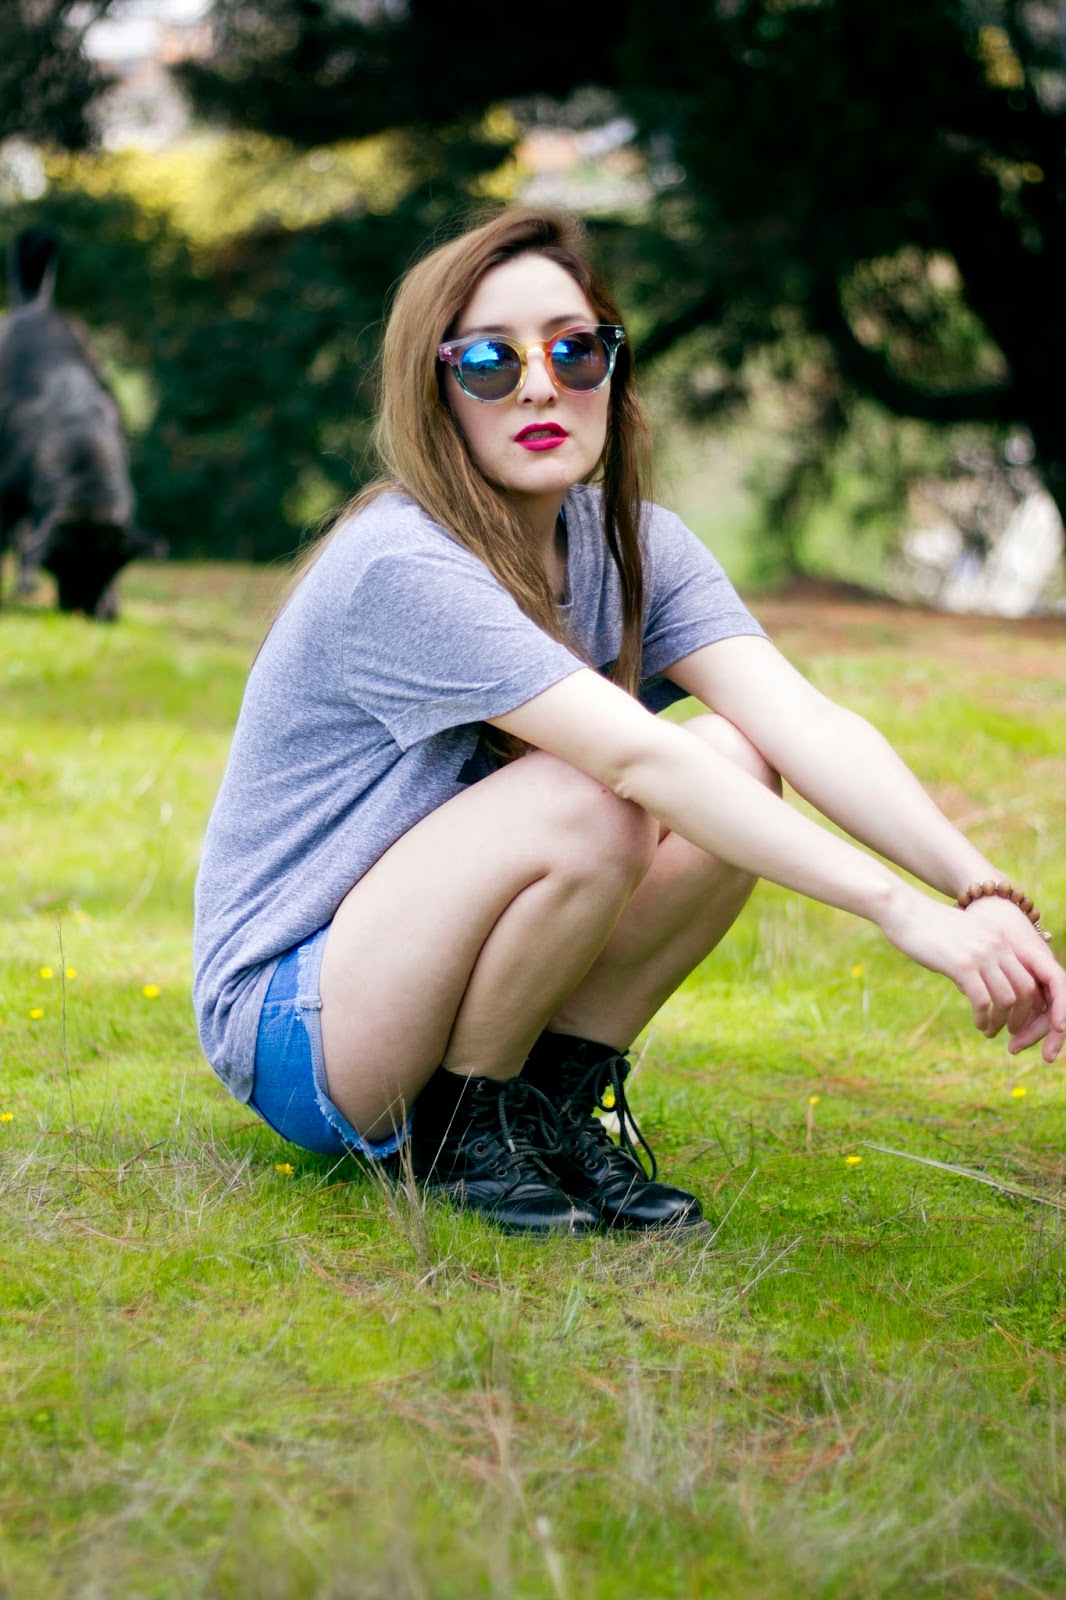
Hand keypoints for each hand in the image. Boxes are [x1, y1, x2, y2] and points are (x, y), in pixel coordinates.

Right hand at [880, 890, 1065, 1062]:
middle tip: (1008, 1029)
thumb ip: (974, 962)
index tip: (1015, 1015)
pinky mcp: (962, 965)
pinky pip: (983, 1000)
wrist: (904, 910)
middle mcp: (996, 945)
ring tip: (990, 1031)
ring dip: (1001, 1021)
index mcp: (999, 939)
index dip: (1027, 1000)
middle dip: (1020, 1015)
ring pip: (1007, 998)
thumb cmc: (926, 927)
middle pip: (1025, 988)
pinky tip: (978, 1023)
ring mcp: (981, 955)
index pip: (1028, 974)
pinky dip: (983, 1018)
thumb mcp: (961, 941)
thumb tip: (973, 991)